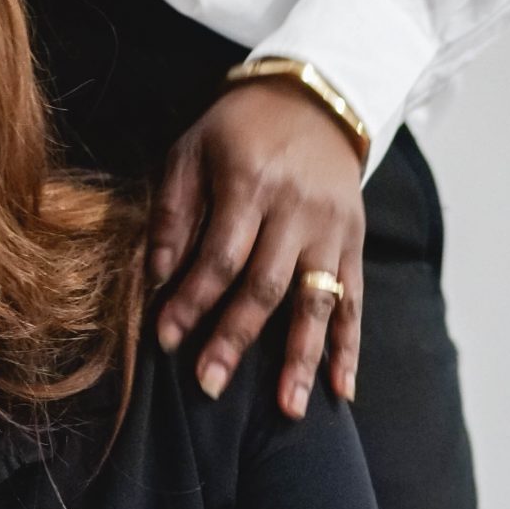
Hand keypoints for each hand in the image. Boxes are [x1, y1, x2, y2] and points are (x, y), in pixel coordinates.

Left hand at [149, 82, 363, 419]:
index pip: (219, 256)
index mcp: (250, 182)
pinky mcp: (355, 241)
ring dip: (299, 358)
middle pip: (265, 286)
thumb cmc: (236, 129)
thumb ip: (172, 212)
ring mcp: (333, 228)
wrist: (311, 99)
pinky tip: (339, 389)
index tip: (166, 339)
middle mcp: (297, 210)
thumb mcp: (190, 150)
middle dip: (235, 339)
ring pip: (316, 301)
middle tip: (209, 384)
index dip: (191, 301)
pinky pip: (354, 301)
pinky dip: (347, 347)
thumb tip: (155, 276)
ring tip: (286, 409)